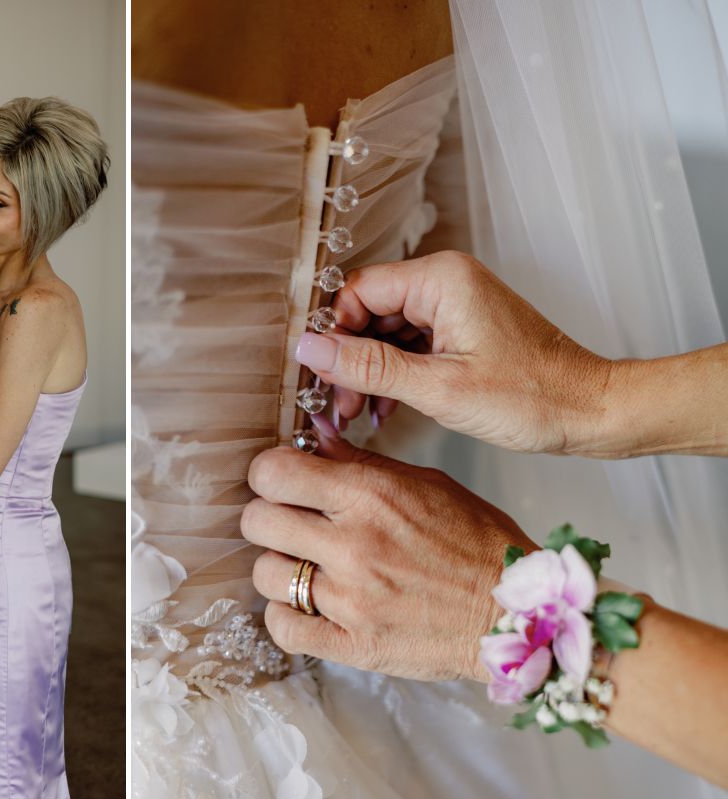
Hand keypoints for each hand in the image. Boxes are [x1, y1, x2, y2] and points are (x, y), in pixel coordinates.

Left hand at [241, 441, 535, 681]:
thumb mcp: (424, 484)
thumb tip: (312, 437)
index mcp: (370, 496)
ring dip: (280, 568)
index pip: (273, 473)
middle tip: (292, 525)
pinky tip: (310, 606)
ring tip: (308, 568)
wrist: (514, 613)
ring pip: (265, 574)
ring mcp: (350, 599)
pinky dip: (287, 616)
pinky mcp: (353, 644)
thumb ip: (360, 462)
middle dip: (268, 517)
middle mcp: (354, 545)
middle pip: (257, 520)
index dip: (270, 474)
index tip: (282, 481)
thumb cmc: (475, 544)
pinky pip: (281, 627)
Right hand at [298, 251, 611, 454]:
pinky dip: (394, 376)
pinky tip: (386, 409)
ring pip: (386, 332)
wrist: (590, 411)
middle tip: (338, 407)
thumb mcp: (438, 388)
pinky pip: (409, 345)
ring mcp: (454, 306)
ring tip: (359, 416)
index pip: (358, 291)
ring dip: (369, 373)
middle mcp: (446, 283)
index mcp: (441, 280)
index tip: (323, 377)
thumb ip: (368, 367)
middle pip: (369, 312)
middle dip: (349, 360)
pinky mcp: (461, 329)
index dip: (334, 334)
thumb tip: (310, 350)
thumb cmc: (531, 397)